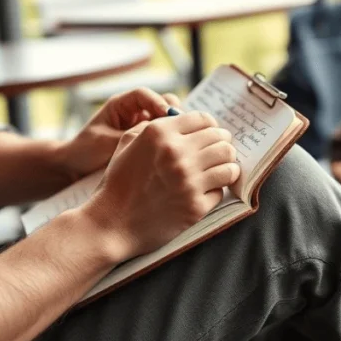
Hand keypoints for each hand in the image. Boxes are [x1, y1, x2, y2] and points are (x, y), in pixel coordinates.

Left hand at [56, 88, 181, 181]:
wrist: (75, 166)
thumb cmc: (85, 150)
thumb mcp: (106, 142)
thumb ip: (130, 136)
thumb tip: (156, 134)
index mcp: (120, 105)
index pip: (143, 94)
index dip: (157, 102)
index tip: (167, 114)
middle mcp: (133, 112)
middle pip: (160, 102)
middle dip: (171, 112)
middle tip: (179, 127)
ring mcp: (141, 125)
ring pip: (164, 119)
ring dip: (172, 126)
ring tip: (178, 139)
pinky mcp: (145, 140)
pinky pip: (162, 135)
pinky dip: (169, 139)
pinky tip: (173, 149)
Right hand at [80, 111, 240, 259]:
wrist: (112, 223)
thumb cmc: (118, 182)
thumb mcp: (127, 142)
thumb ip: (153, 125)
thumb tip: (180, 118)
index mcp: (159, 133)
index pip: (204, 119)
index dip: (210, 126)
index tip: (208, 135)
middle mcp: (177, 153)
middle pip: (221, 138)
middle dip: (221, 144)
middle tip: (216, 153)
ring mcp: (189, 181)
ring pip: (229, 163)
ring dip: (225, 166)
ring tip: (218, 171)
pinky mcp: (196, 206)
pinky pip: (222, 190)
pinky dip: (216, 189)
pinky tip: (205, 190)